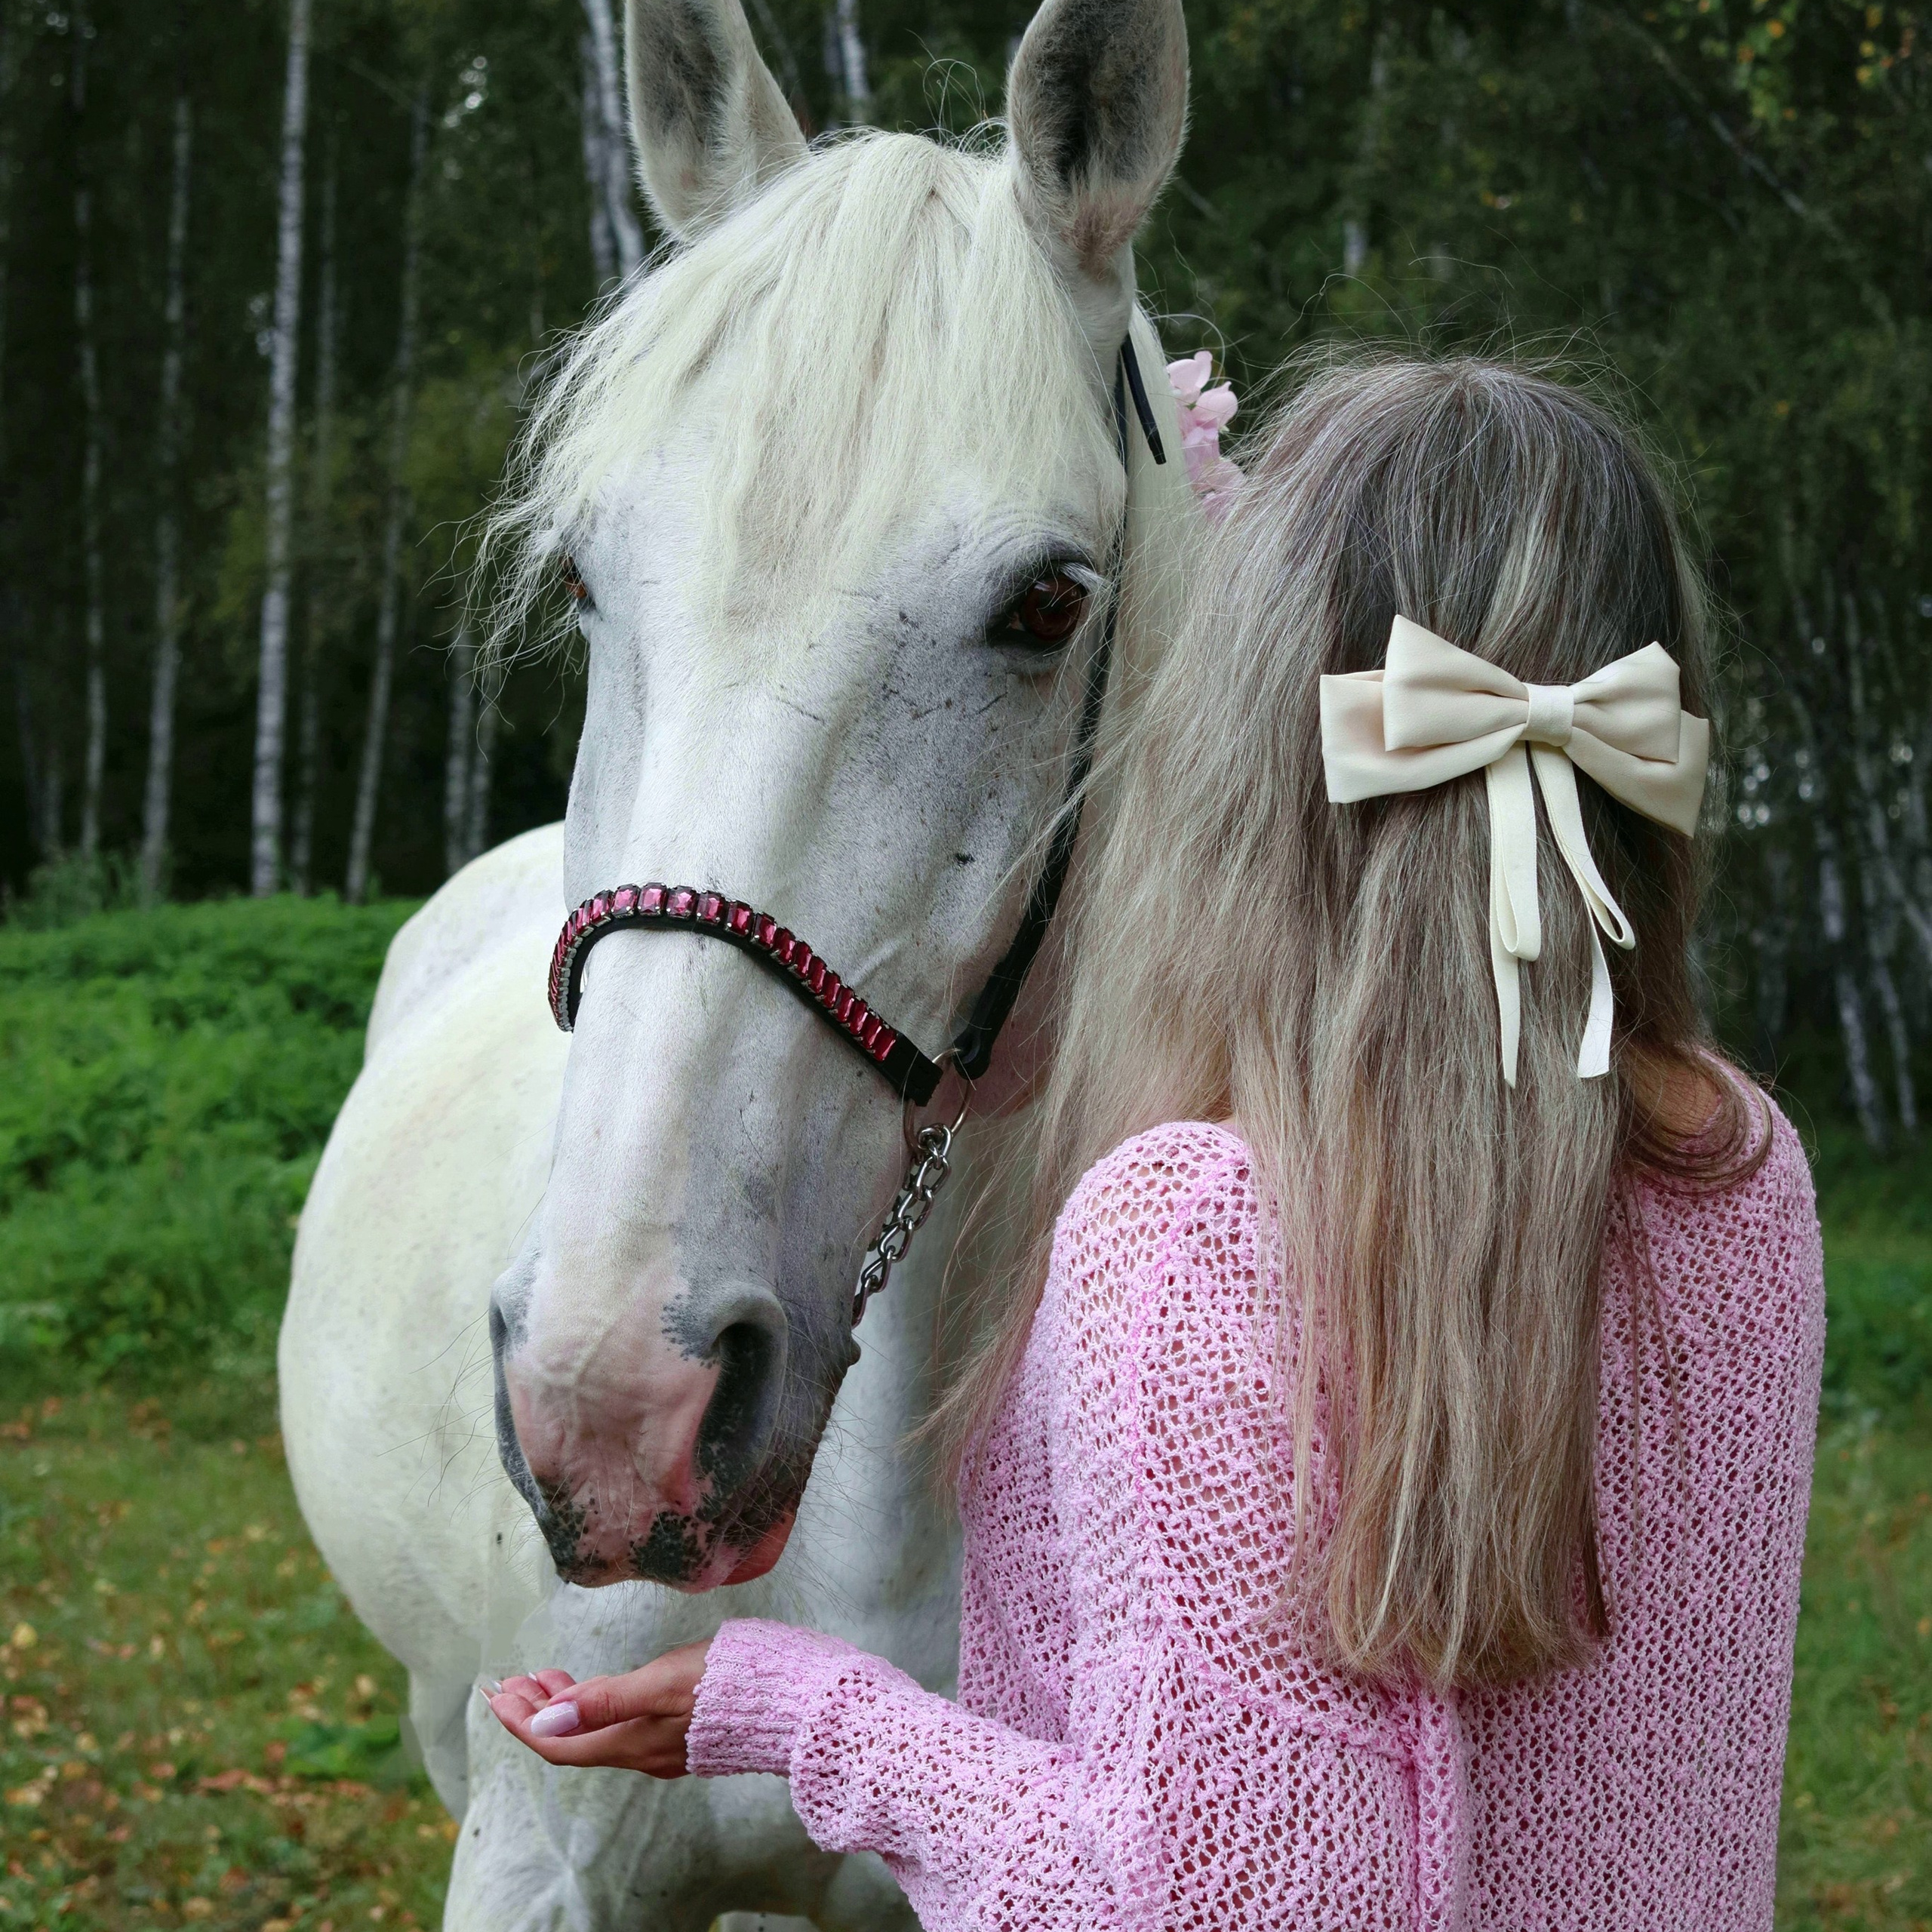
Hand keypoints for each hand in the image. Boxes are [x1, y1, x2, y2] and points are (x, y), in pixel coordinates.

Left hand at [483, 1639, 712, 1777]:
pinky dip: (596, 1705)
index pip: (558, 1743)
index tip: (495, 1693)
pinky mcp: (681, 1731)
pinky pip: (620, 1725)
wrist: (796, 1702)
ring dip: (565, 1706)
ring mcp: (663, 1745)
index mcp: (631, 1742)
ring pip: (597, 1732)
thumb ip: (604, 1700)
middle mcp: (642, 1752)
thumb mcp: (662, 1682)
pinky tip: (597, 1686)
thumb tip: (542, 1723)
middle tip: (511, 1681)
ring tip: (542, 1678)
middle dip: (537, 1711)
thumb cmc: (731, 1683)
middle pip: (573, 1740)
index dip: (522, 1721)